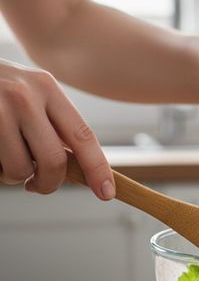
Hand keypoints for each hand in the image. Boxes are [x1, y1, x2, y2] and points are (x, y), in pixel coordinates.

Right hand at [0, 59, 114, 198]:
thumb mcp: (29, 95)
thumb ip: (52, 124)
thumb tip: (83, 169)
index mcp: (47, 88)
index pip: (83, 135)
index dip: (97, 168)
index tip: (106, 192)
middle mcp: (24, 95)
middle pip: (53, 160)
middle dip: (49, 183)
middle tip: (37, 185)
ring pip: (20, 169)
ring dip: (14, 177)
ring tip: (4, 159)